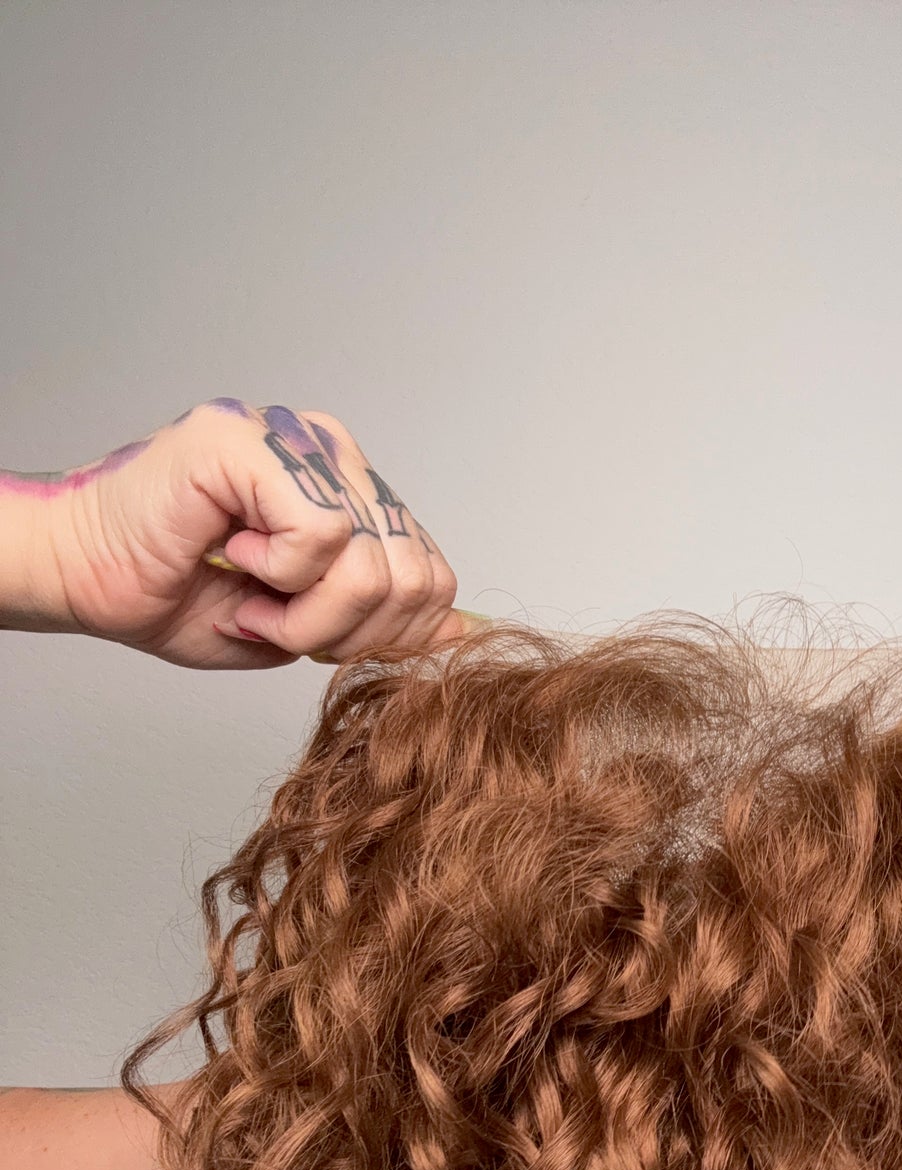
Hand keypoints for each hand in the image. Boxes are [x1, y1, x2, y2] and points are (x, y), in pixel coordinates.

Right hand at [1, 397, 473, 668]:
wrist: (86, 578)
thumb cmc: (179, 595)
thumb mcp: (305, 628)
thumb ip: (382, 621)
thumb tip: (458, 628)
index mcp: (352, 488)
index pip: (431, 574)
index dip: (385, 636)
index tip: (316, 641)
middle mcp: (333, 452)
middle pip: (413, 577)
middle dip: (350, 635)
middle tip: (280, 629)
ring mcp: (296, 440)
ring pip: (373, 561)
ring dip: (310, 616)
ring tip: (256, 603)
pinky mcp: (257, 443)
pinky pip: (324, 535)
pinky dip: (281, 578)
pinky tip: (232, 559)